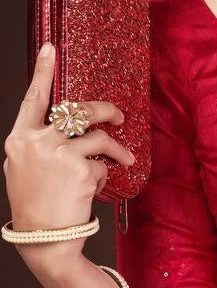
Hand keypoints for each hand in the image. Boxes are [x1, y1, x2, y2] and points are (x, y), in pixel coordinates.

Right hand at [3, 43, 135, 251]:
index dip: (43, 72)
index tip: (50, 48)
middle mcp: (36, 141)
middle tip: (118, 116)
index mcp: (19, 139)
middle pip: (76, 110)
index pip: (33, 99)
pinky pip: (102, 162)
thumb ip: (36, 144)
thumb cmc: (35, 205)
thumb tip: (61, 125)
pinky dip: (104, 174)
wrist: (45, 239)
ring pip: (98, 134)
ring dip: (115, 147)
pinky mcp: (80, 168)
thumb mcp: (22, 169)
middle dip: (103, 110)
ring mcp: (58, 153)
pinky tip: (95, 189)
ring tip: (125, 158)